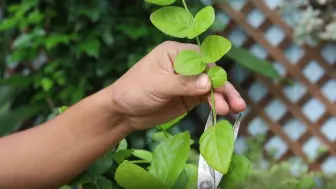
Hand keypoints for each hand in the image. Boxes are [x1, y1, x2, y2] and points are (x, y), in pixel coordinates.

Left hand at [107, 41, 245, 130]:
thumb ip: (183, 84)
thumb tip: (209, 82)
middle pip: (210, 72)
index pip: (201, 57)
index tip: (218, 85)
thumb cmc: (134, 91)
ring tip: (235, 109)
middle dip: (223, 86)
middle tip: (235, 103)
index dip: (213, 70)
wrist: (123, 112)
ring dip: (224, 97)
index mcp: (175, 53)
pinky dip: (216, 104)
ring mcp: (188, 82)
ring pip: (211, 86)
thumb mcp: (157, 85)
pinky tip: (224, 111)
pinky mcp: (189, 97)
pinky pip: (207, 98)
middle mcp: (184, 65)